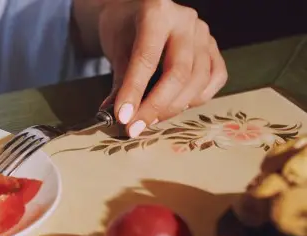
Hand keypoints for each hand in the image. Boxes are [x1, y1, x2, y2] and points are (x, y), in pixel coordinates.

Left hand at [97, 0, 226, 136]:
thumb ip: (119, 82)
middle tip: (135, 127)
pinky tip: (175, 107)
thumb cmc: (123, 28)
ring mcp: (204, 33)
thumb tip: (119, 117)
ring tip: (150, 119)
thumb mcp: (115, 49)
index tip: (123, 117)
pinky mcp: (214, 47)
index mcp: (157, 12)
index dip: (134, 92)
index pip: (147, 58)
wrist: (137, 12)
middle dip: (155, 106)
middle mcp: (186, 21)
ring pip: (199, 80)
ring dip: (174, 107)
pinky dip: (197, 98)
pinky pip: (215, 78)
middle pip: (178, 73)